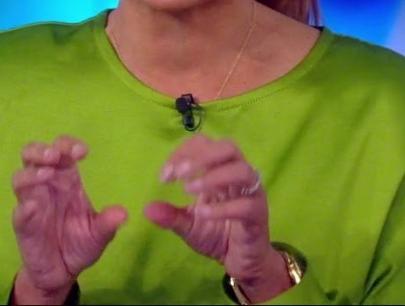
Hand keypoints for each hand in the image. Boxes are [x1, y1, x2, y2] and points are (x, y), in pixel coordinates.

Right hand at [11, 136, 127, 303]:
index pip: (62, 152)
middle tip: (54, 155)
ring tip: (47, 175)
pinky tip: (34, 207)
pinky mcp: (23, 225)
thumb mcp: (99, 234)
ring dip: (31, 173)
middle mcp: (47, 186)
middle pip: (33, 155)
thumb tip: (123, 213)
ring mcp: (32, 203)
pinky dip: (25, 207)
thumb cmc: (80, 244)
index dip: (68, 145)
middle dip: (41, 150)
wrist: (63, 272)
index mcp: (67, 180)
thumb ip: (108, 223)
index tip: (82, 152)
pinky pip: (19, 211)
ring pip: (20, 178)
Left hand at [144, 135, 290, 301]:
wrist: (240, 260)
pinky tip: (202, 214)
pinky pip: (246, 205)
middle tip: (179, 175)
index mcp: (219, 170)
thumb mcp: (188, 225)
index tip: (164, 177)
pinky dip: (222, 207)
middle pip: (228, 147)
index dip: (183, 153)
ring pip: (242, 170)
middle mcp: (238, 176)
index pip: (204, 144)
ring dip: (213, 176)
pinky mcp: (258, 215)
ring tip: (189, 190)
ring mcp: (252, 193)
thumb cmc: (216, 234)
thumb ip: (171, 215)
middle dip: (201, 156)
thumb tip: (146, 209)